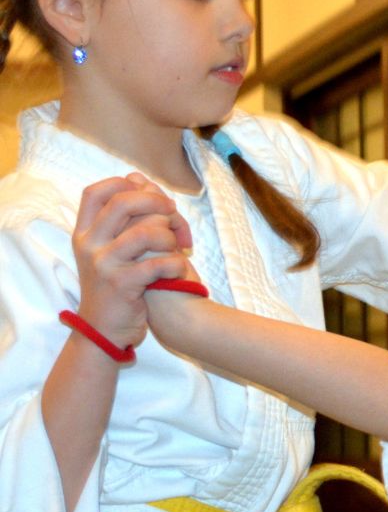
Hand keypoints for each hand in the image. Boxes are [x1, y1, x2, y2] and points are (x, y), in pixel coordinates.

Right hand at [72, 173, 193, 348]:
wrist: (105, 331)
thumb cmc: (118, 286)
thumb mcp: (110, 251)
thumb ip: (123, 220)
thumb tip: (141, 180)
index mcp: (84, 232)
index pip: (96, 192)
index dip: (125, 184)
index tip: (151, 193)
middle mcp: (89, 244)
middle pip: (124, 202)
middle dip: (158, 203)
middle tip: (174, 214)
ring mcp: (104, 264)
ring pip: (146, 231)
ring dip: (170, 236)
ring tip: (178, 248)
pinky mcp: (123, 285)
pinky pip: (159, 263)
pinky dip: (176, 263)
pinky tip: (179, 269)